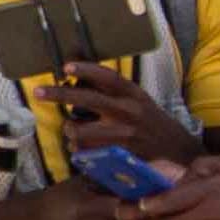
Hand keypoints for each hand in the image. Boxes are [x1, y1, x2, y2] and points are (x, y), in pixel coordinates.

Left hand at [51, 60, 200, 169]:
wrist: (179, 153)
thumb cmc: (153, 126)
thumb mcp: (141, 103)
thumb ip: (115, 95)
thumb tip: (80, 81)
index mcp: (135, 95)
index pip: (110, 77)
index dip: (87, 69)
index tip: (67, 65)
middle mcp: (130, 111)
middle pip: (88, 98)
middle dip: (59, 94)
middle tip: (39, 92)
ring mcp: (124, 133)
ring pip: (80, 129)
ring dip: (70, 131)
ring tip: (73, 132)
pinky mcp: (118, 154)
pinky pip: (85, 151)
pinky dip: (79, 150)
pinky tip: (85, 149)